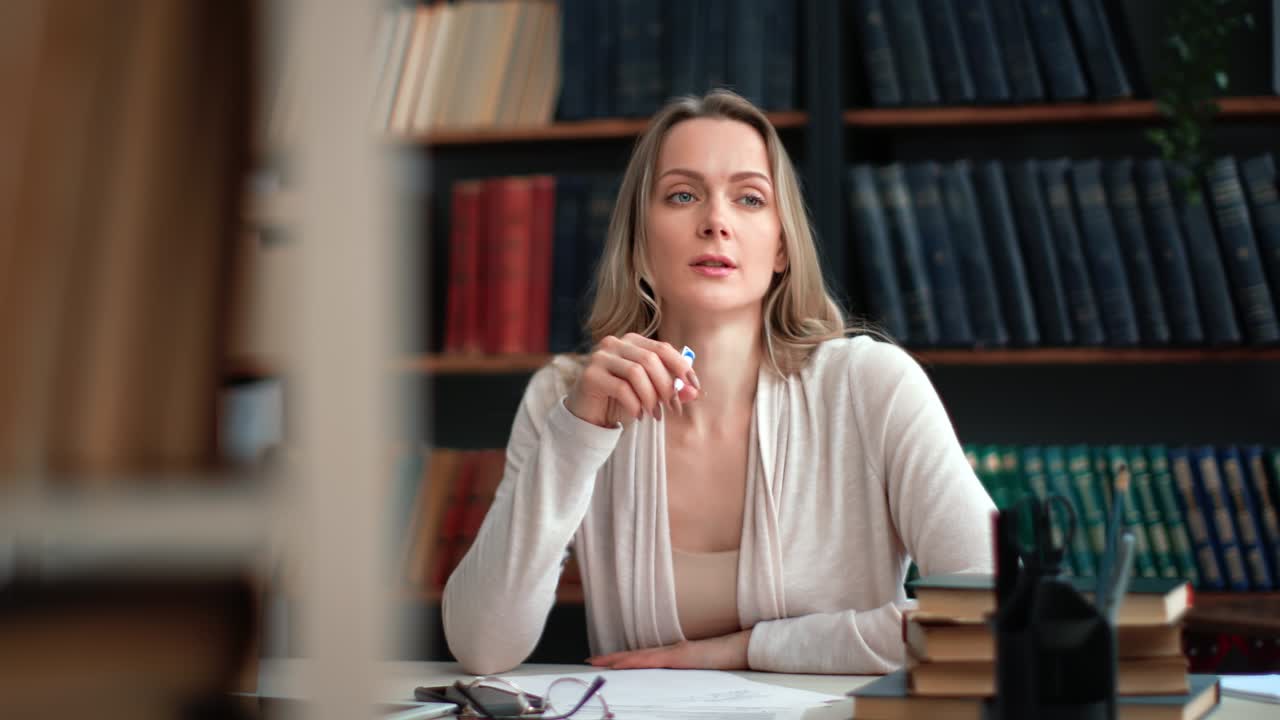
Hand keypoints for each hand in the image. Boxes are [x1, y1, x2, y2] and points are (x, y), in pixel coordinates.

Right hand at [565, 333, 699, 427]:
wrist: (590, 417)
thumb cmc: (622, 401)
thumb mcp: (652, 394)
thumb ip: (672, 390)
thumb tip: (694, 392)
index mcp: (632, 341)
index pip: (662, 348)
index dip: (681, 367)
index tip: (694, 388)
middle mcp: (614, 343)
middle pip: (650, 360)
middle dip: (666, 386)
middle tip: (673, 409)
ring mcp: (600, 357)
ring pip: (636, 372)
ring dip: (651, 397)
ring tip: (654, 414)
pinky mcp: (591, 375)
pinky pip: (621, 387)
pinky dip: (635, 404)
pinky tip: (638, 415)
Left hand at [585, 629, 750, 669]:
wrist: (745, 648)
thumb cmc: (729, 660)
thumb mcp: (703, 671)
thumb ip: (688, 673)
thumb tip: (676, 684)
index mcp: (676, 655)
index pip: (644, 658)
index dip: (623, 659)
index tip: (605, 662)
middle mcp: (672, 651)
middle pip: (636, 655)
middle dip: (612, 659)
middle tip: (591, 661)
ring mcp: (676, 652)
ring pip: (640, 656)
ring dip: (618, 660)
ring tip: (599, 663)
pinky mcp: (682, 656)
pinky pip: (654, 660)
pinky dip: (636, 661)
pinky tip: (623, 664)